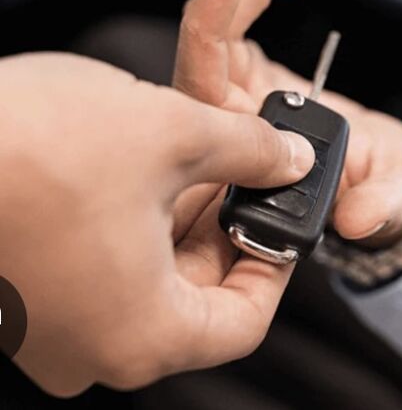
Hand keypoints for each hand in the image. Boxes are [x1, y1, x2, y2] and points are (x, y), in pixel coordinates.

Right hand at [0, 53, 315, 396]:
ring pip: (148, 282)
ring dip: (180, 222)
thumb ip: (251, 153)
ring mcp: (48, 330)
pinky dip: (132, 227)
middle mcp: (91, 352)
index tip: (286, 220)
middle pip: (196, 301)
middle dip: (225, 230)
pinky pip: (99, 274)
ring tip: (194, 158)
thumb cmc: (35, 144)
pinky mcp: (20, 298)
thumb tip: (290, 159)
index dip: (277, 266)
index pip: (244, 322)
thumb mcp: (176, 135)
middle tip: (244, 174)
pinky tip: (139, 171)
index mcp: (140, 337)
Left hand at [174, 0, 401, 248]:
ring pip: (217, 28)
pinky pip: (239, 20)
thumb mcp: (394, 205)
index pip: (203, 96)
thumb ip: (381, 209)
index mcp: (239, 166)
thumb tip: (358, 215)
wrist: (383, 189)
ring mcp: (236, 99)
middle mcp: (226, 130)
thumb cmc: (381, 200)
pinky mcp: (252, 75)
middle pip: (202, 49)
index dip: (208, 33)